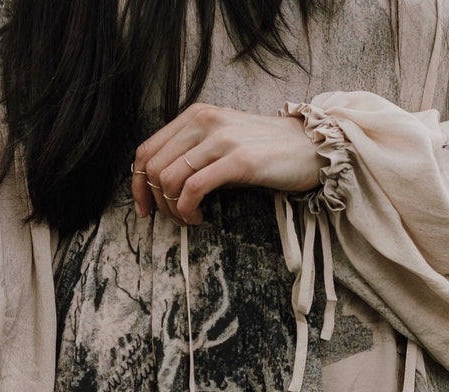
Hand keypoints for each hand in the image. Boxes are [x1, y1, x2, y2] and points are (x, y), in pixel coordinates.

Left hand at [132, 103, 324, 225]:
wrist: (311, 147)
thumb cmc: (266, 151)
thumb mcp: (222, 142)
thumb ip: (193, 152)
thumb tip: (160, 183)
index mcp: (196, 115)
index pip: (146, 151)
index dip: (137, 185)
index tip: (145, 210)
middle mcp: (204, 120)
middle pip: (152, 168)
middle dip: (156, 202)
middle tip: (174, 219)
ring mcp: (221, 139)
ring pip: (168, 180)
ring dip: (173, 210)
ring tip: (191, 219)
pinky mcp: (238, 161)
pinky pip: (193, 189)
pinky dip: (188, 210)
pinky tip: (201, 218)